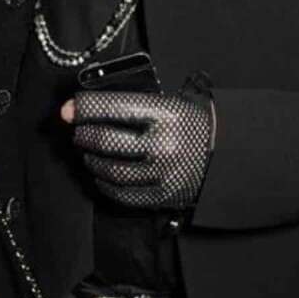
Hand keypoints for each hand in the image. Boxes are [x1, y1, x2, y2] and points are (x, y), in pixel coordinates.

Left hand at [61, 82, 215, 207]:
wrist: (228, 152)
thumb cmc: (194, 122)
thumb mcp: (171, 101)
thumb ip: (133, 103)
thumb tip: (85, 106)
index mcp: (166, 114)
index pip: (113, 107)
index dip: (85, 107)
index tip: (70, 108)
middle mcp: (164, 144)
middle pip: (106, 140)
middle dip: (84, 135)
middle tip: (78, 131)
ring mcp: (163, 173)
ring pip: (111, 170)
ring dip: (92, 160)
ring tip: (88, 152)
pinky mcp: (163, 196)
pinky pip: (124, 195)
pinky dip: (106, 185)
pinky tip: (102, 176)